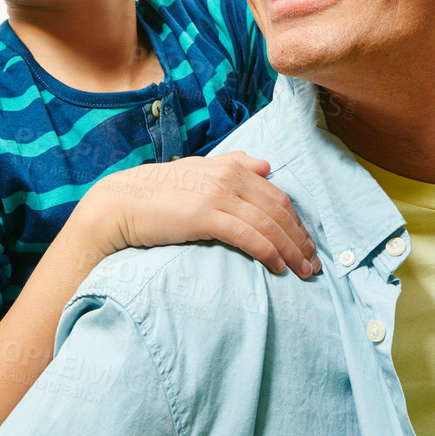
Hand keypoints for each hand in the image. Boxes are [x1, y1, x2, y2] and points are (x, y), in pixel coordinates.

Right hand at [82, 152, 319, 277]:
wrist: (121, 202)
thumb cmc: (158, 192)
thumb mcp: (198, 171)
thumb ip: (232, 164)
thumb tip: (266, 164)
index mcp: (232, 167)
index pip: (277, 196)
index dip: (297, 222)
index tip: (307, 244)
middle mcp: (230, 177)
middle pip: (279, 210)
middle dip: (300, 239)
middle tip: (313, 264)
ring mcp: (218, 195)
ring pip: (269, 225)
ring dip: (291, 250)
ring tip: (302, 271)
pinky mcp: (205, 216)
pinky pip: (248, 236)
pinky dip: (268, 252)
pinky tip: (277, 267)